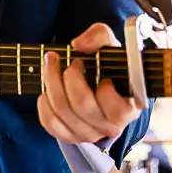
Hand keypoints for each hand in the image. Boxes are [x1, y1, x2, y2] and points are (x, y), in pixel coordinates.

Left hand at [37, 22, 139, 144]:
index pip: (111, 102)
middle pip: (80, 104)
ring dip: (51, 83)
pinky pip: (51, 124)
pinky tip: (47, 91)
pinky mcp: (71, 137)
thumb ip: (99, 36)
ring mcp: (90, 134)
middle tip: (68, 61)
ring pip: (62, 112)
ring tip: (52, 65)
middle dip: (67, 76)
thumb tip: (79, 45)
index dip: (97, 80)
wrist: (101, 81)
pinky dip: (44, 105)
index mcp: (127, 108)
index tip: (90, 65)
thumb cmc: (109, 65)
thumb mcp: (110, 44)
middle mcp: (110, 126)